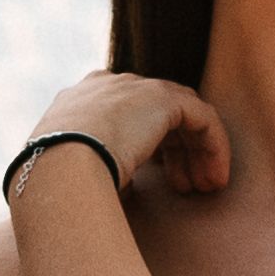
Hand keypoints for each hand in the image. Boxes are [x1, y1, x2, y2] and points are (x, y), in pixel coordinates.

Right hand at [30, 68, 229, 199]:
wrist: (58, 167)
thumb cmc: (60, 184)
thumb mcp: (79, 174)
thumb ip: (105, 169)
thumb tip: (125, 189)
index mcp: (82, 101)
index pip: (127, 113)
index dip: (150, 144)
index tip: (158, 176)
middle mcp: (108, 86)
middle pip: (158, 112)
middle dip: (177, 150)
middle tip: (188, 185)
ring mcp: (135, 87)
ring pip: (183, 114)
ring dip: (199, 151)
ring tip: (207, 187)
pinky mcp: (161, 98)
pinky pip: (202, 118)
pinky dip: (214, 146)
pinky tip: (216, 177)